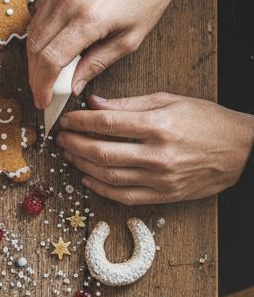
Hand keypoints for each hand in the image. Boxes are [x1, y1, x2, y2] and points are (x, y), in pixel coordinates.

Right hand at [27, 0, 195, 108]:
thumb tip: (73, 86)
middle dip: (35, 75)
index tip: (42, 100)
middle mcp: (68, 2)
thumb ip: (96, 64)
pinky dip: (38, 38)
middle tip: (42, 92)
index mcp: (89, 19)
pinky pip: (37, 18)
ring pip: (32, 33)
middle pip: (35, 48)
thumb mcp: (129, 40)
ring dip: (34, 58)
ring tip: (44, 75)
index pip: (51, 59)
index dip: (42, 84)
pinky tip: (48, 50)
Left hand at [57, 93, 253, 203]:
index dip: (79, 122)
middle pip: (102, 152)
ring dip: (81, 165)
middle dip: (74, 144)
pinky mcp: (166, 196)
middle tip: (60, 138)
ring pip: (109, 175)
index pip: (106, 124)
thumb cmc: (208, 121)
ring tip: (69, 154)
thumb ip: (129, 104)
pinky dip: (100, 188)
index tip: (65, 120)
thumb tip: (94, 104)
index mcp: (159, 125)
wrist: (243, 150)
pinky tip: (87, 178)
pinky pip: (124, 196)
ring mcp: (161, 178)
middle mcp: (158, 154)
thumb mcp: (170, 101)